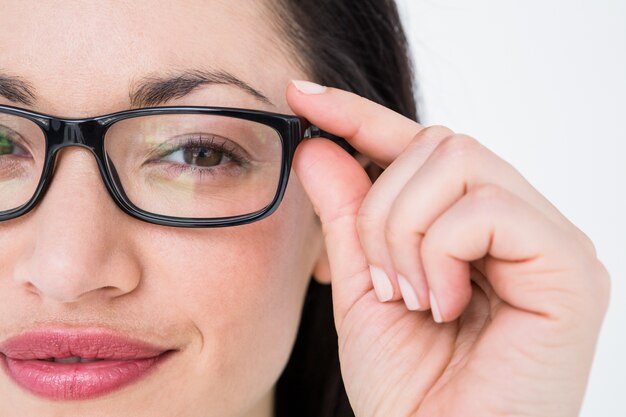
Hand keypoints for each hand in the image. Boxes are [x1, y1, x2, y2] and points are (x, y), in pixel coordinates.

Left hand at [287, 81, 609, 416]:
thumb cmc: (409, 390)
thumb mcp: (361, 286)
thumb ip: (348, 213)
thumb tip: (321, 144)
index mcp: (478, 228)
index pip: (421, 146)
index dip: (361, 117)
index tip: (303, 96)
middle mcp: (522, 223)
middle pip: (440, 143)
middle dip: (384, 208)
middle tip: (383, 280)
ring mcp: (551, 240)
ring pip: (458, 161)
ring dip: (406, 231)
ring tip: (410, 297)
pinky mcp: (571, 266)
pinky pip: (485, 209)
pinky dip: (439, 252)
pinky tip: (441, 304)